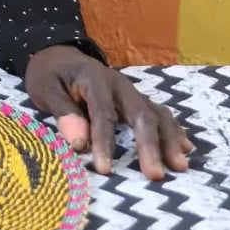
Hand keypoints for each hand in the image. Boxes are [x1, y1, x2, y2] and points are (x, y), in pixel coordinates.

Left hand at [24, 45, 192, 182]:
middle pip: (140, 115)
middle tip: (155, 175)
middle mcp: (120, 86)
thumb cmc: (50, 75)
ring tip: (179, 166)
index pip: (103, 114)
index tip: (106, 169)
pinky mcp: (137, 101)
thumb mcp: (45, 89)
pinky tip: (185, 149)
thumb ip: (63, 113)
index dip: (105, 142)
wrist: (59, 55)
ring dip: (169, 140)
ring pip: (157, 115)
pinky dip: (174, 131)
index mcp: (95, 81)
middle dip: (149, 146)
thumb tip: (79, 144)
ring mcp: (132, 93)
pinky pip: (160, 114)